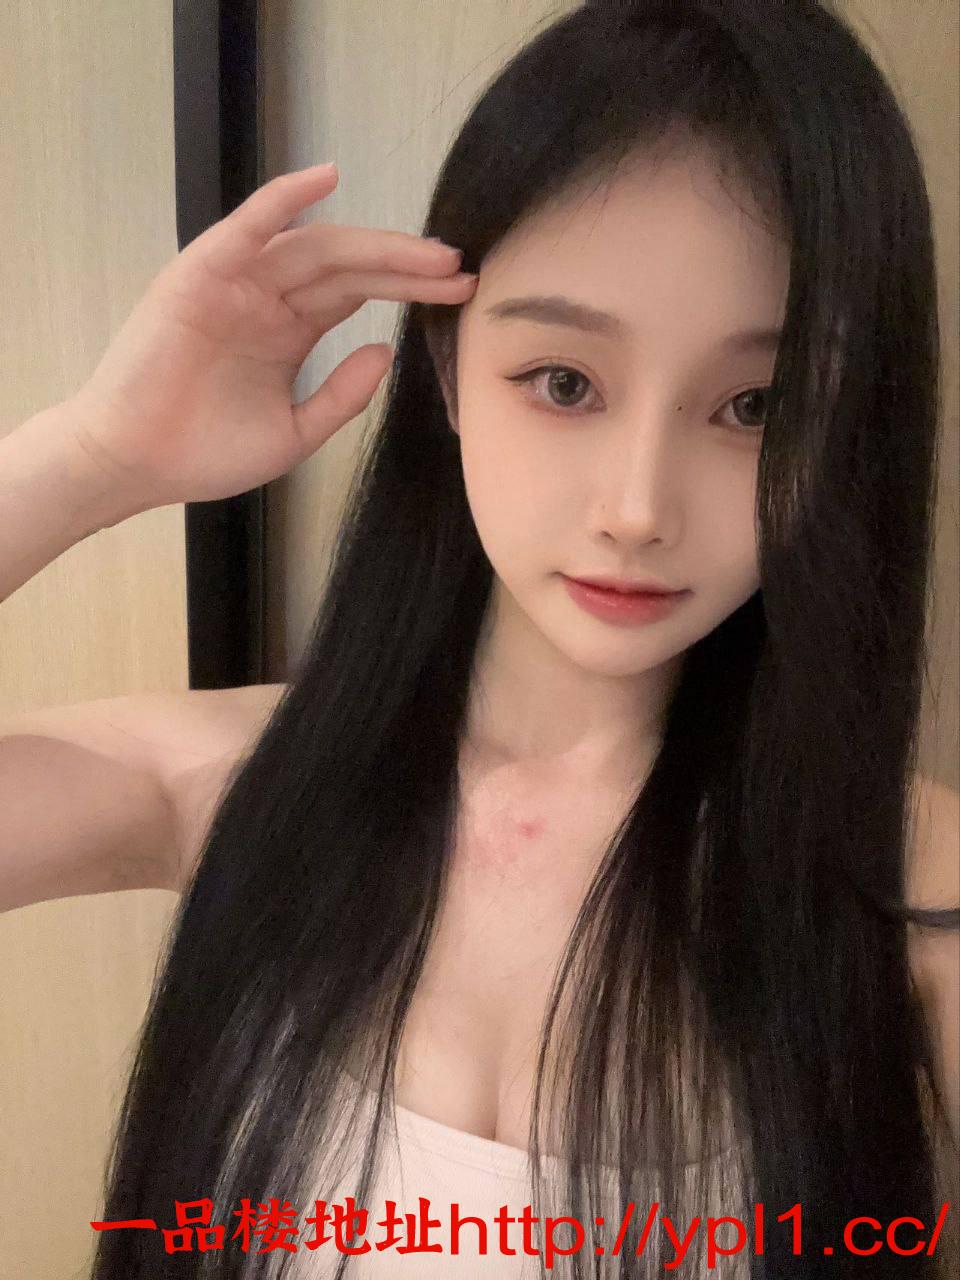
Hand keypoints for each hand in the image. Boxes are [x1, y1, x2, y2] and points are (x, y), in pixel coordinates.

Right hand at [64, 163, 475, 518]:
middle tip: (460, 266)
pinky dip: (281, 200)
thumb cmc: (206, 453)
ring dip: (371, 244)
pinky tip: (325, 180)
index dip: (411, 289)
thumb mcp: (295, 432)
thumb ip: (343, 395)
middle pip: (348, 267)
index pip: (360, 294)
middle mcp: (268, 299)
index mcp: (290, 331)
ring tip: (427, 252)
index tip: (462, 291)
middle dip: (405, 266)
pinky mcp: (200, 276)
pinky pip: (246, 229)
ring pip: (313, 249)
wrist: (135, 465)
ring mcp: (236, 284)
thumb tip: (386, 350)